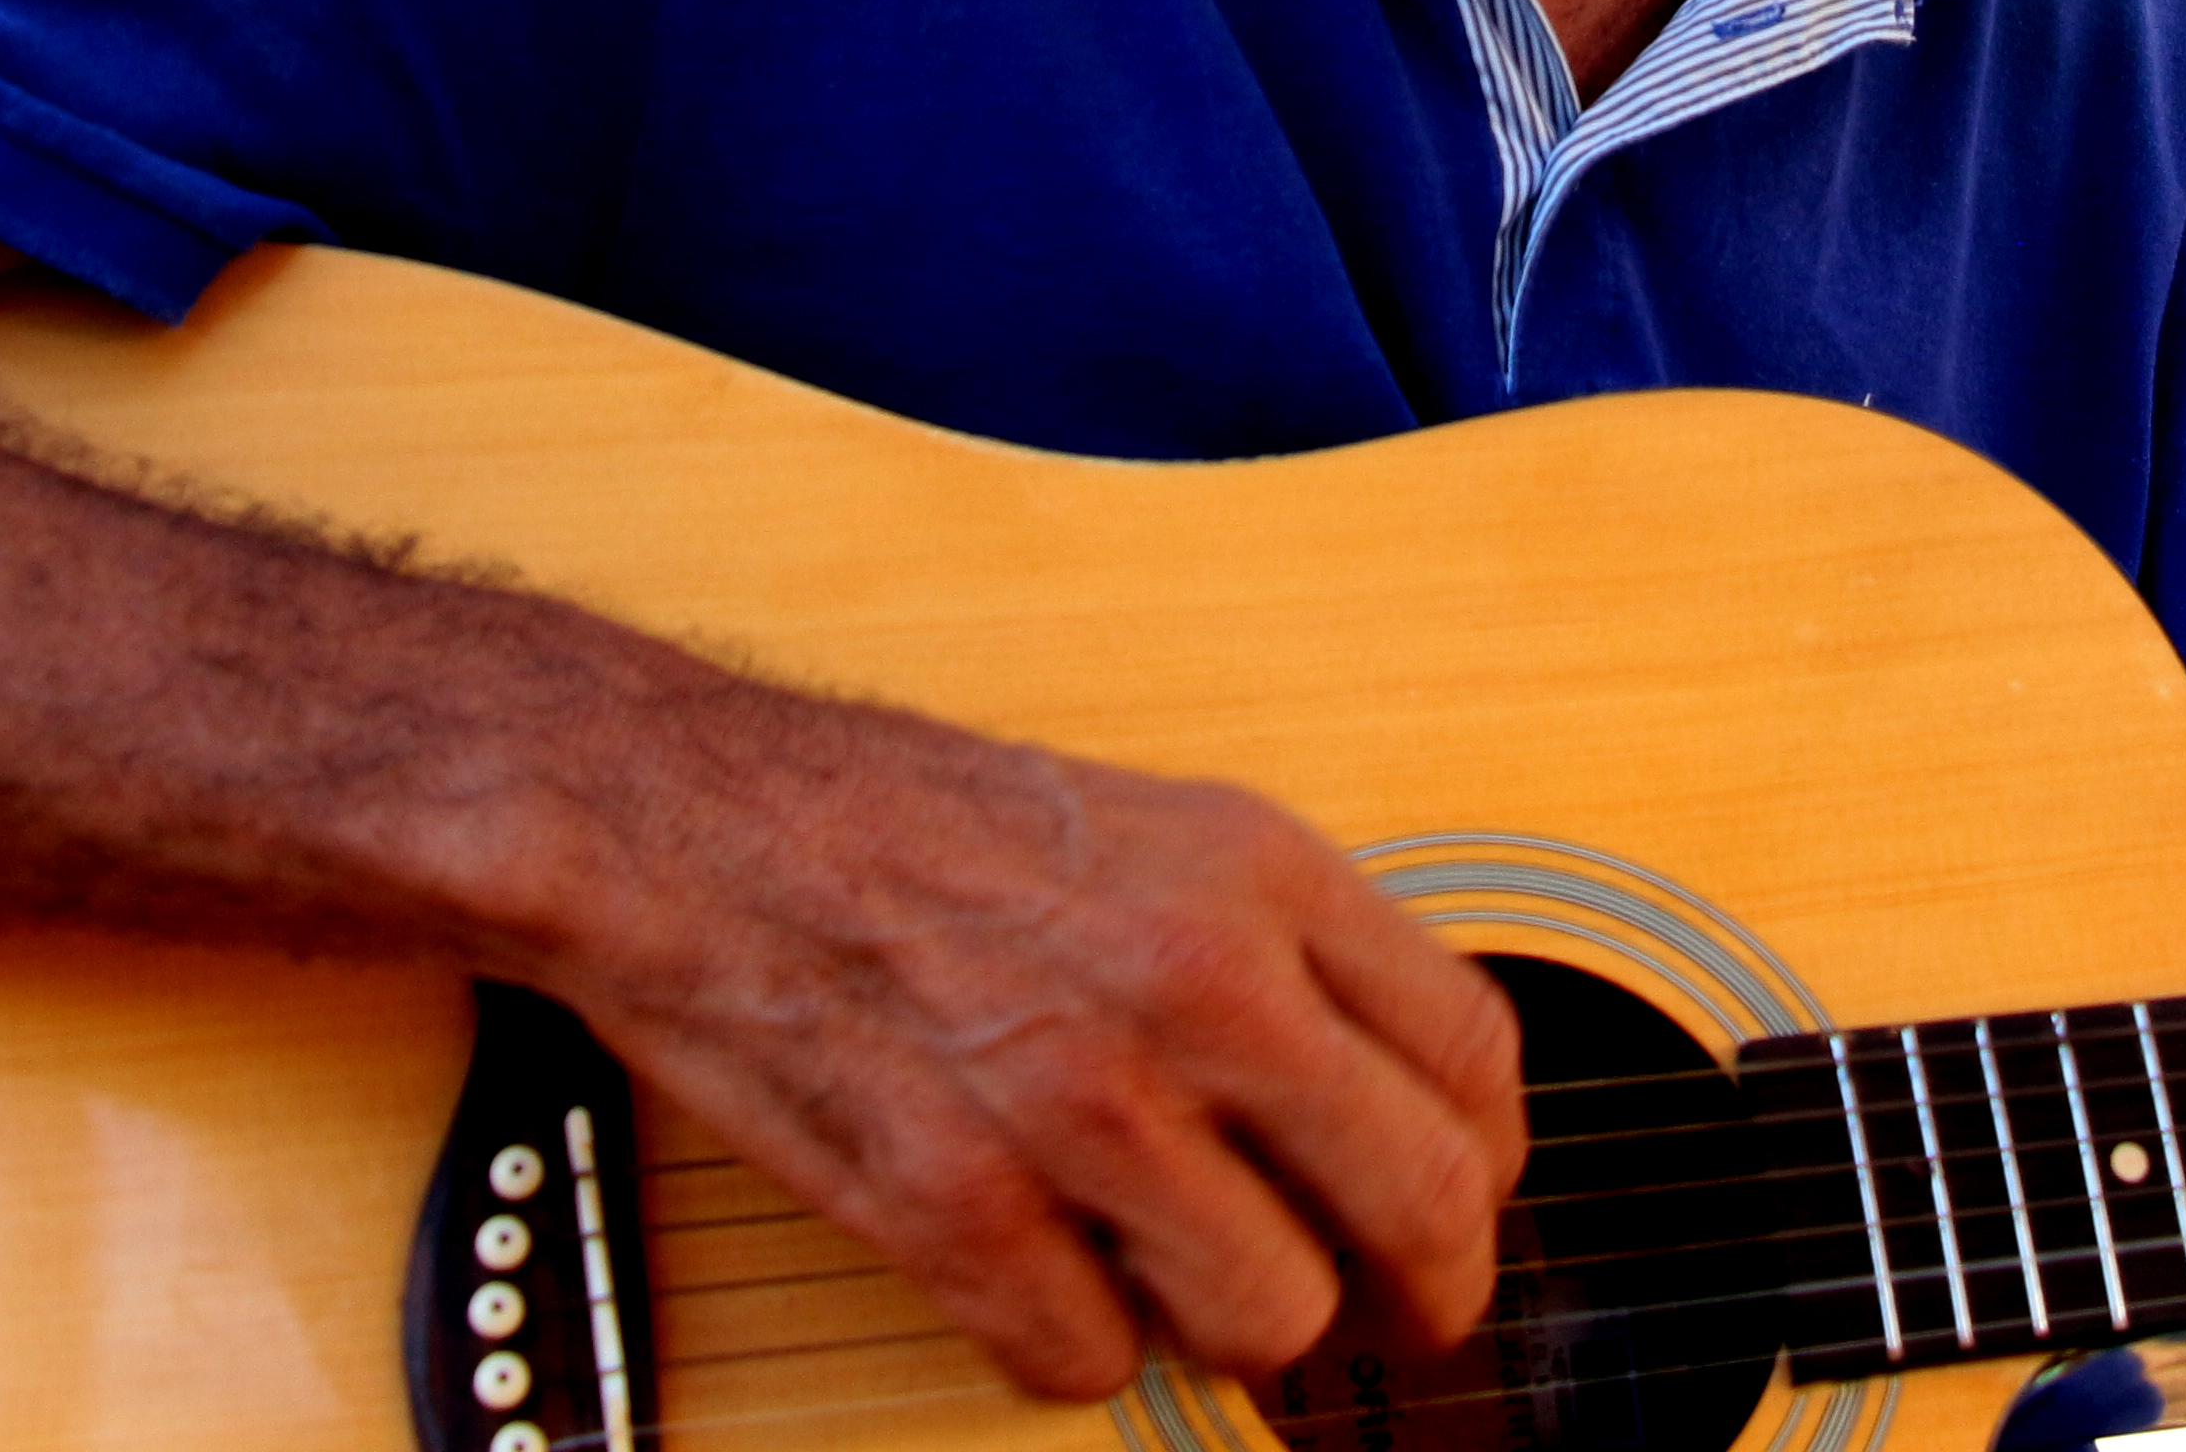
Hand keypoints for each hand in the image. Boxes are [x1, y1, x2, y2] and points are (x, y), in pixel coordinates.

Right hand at [538, 672, 1529, 1400]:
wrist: (699, 823)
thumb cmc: (912, 826)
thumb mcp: (1154, 827)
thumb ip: (1289, 949)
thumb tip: (1404, 1103)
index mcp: (1257, 870)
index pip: (1473, 1055)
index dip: (1486, 1163)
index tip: (1458, 1201)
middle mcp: (1194, 978)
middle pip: (1421, 1202)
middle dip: (1421, 1291)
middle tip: (1386, 1315)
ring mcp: (1078, 1098)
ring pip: (1269, 1313)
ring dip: (1227, 1327)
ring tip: (1168, 1275)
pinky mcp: (955, 1202)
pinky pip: (1086, 1362)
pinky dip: (1064, 1346)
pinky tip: (1033, 1271)